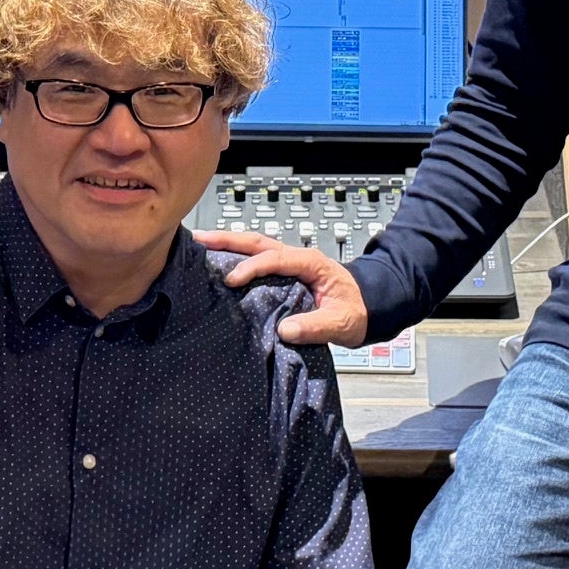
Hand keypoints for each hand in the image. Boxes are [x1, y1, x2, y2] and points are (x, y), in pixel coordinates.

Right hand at [193, 234, 369, 349]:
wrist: (371, 305)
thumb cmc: (358, 310)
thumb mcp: (343, 321)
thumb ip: (317, 326)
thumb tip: (285, 330)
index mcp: (310, 263)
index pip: (274, 258)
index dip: (251, 267)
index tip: (232, 280)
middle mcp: (297, 257)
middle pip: (257, 242)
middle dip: (227, 239)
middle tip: (198, 239)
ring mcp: (289, 263)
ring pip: (254, 247)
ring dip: (227, 244)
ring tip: (199, 244)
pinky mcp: (284, 273)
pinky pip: (256, 259)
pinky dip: (235, 257)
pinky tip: (217, 263)